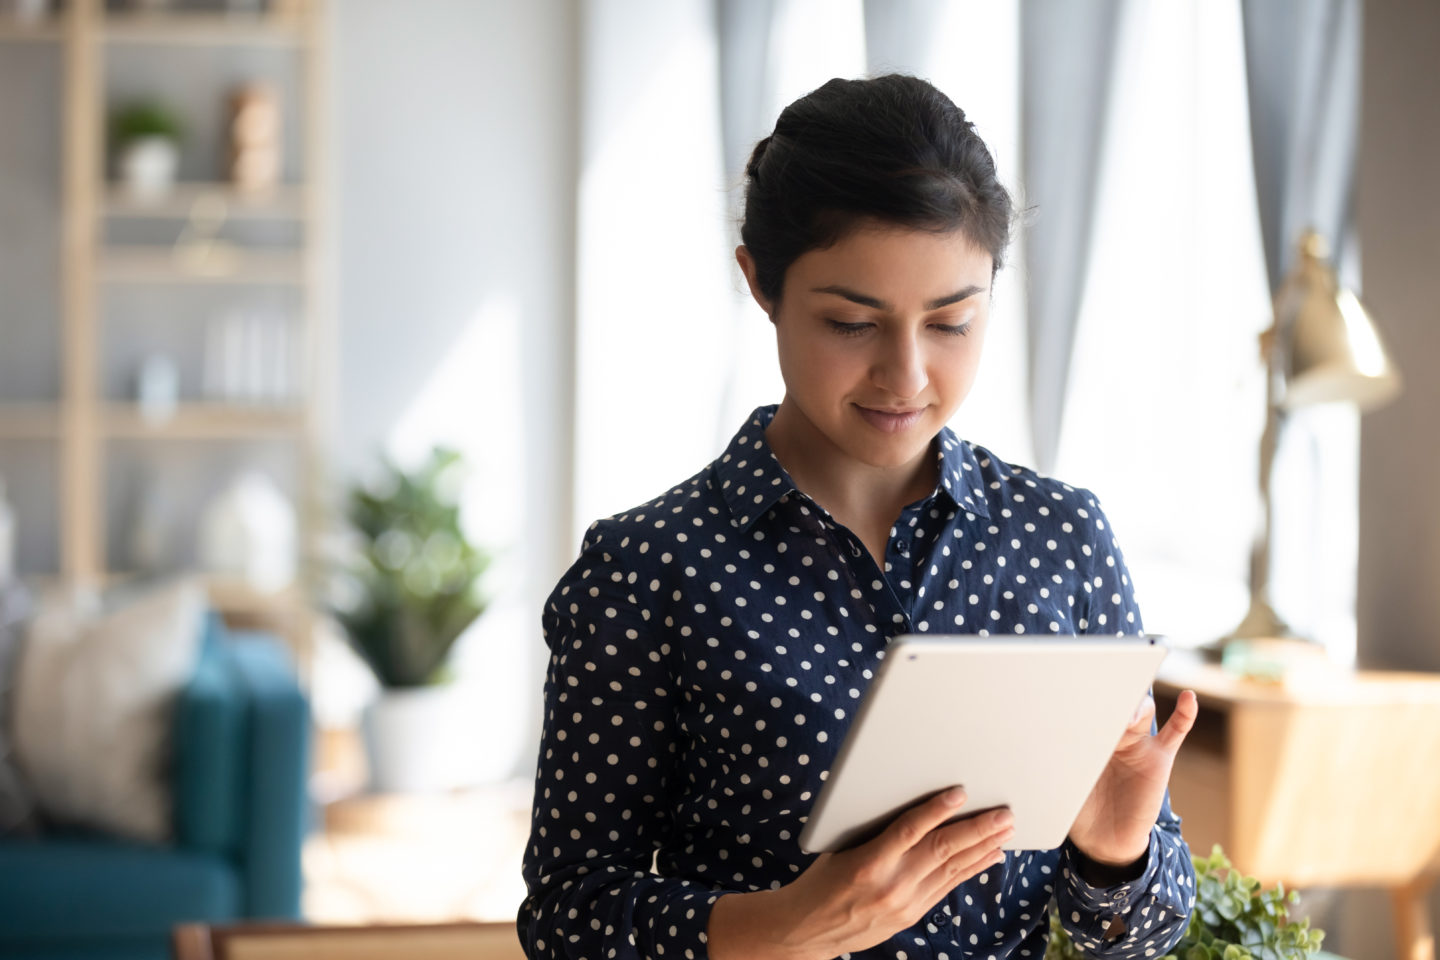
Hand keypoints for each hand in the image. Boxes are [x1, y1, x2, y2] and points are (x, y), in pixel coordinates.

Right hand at [708, 787, 1013, 959]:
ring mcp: (905, 904)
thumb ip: (875, 829)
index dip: (937, 809)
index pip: (910, 830)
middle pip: (942, 851)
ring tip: (1006, 831)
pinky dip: (971, 869)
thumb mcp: (839, 846)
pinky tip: (989, 856)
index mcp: (868, 862)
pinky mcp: (911, 916)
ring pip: (952, 870)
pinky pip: (947, 887)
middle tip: (1004, 813)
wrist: (808, 929)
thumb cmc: (820, 879)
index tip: (960, 792)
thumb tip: (913, 802)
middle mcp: (891, 885)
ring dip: (982, 848)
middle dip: (978, 830)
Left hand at [1068, 689, 1198, 866]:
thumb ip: (1064, 760)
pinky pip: (1176, 731)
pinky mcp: (1160, 758)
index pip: (1086, 706)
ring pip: (1142, 712)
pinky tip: (1188, 698)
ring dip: (1138, 707)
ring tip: (1131, 716)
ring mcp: (1138, 744)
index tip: (1075, 699)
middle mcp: (1112, 734)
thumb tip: (1048, 741)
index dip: (1083, 699)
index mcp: (1085, 734)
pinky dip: (1184, 714)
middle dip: (1110, 696)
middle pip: (1115, 702)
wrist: (1106, 840)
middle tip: (1103, 701)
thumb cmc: (1080, 808)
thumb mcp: (1065, 782)